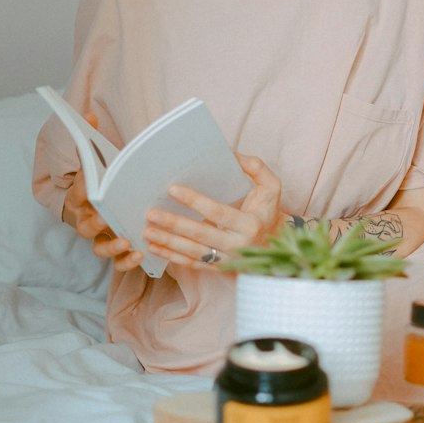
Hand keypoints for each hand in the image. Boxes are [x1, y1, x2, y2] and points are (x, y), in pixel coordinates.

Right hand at [61, 114, 142, 272]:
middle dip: (95, 220)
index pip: (78, 191)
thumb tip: (90, 116)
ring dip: (111, 246)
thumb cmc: (107, 180)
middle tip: (107, 216)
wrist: (111, 200)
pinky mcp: (116, 251)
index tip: (91, 176)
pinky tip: (140, 255)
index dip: (82, 184)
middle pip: (85, 224)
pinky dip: (126, 261)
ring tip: (125, 240)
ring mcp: (101, 237)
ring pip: (98, 247)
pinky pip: (117, 262)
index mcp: (82, 197)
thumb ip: (92, 138)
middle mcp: (88, 220)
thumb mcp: (102, 159)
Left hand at [142, 154, 285, 268]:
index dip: (194, 201)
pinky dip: (171, 257)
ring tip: (147, 231)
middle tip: (151, 213)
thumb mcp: (271, 186)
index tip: (172, 189)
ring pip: (193, 253)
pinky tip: (154, 248)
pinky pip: (192, 264)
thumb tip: (231, 154)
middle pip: (200, 235)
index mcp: (249, 223)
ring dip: (168, 242)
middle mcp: (238, 245)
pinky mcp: (219, 268)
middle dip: (173, 224)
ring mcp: (227, 260)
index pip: (217, 212)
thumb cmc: (268, 211)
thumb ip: (255, 167)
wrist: (276, 245)